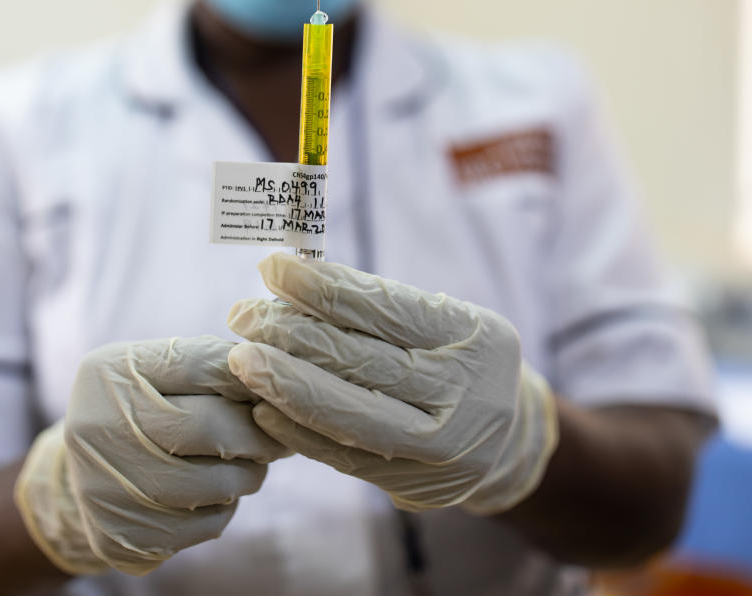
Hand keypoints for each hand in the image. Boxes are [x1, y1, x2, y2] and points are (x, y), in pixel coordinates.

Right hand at [15, 336, 289, 575]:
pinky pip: (206, 525)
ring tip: (246, 464)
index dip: (250, 380)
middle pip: (211, 429)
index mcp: (111, 372)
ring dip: (247, 474)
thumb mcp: (157, 370)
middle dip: (257, 435)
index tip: (273, 393)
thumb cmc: (137, 408)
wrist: (80, 474)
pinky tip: (212, 494)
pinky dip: (224, 508)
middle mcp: (98, 426)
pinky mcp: (123, 535)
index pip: (202, 365)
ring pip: (217, 484)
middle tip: (274, 439)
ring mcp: (106, 485)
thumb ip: (210, 364)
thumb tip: (274, 378)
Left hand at [227, 254, 557, 514]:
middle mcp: (460, 391)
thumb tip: (289, 278)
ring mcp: (438, 444)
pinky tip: (263, 409)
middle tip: (243, 315)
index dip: (321, 287)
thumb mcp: (444, 323)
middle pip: (359, 360)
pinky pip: (343, 455)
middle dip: (290, 334)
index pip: (383, 307)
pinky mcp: (412, 483)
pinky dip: (298, 431)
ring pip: (347, 412)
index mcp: (471, 335)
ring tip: (242, 359)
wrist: (510, 442)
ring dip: (284, 384)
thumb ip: (377, 306)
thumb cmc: (458, 363)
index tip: (273, 268)